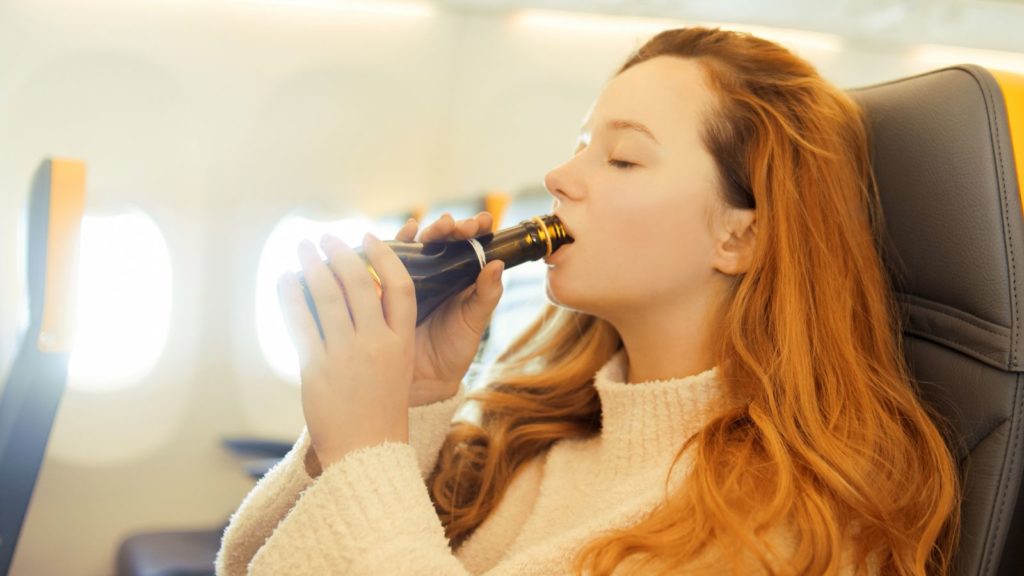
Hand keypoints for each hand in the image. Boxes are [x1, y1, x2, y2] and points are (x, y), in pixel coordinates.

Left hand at [276, 232, 415, 468]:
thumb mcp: (397, 367)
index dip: (386, 255)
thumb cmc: (380, 409)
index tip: (370, 235)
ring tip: (302, 246)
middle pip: (359, 282)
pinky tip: (284, 278)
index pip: (400, 286)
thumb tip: (359, 292)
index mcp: (402, 343)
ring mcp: (346, 355)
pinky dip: (290, 294)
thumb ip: (384, 332)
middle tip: (324, 235)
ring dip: (311, 263)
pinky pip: (300, 321)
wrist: (366, 452)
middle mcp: (376, 344)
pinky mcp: (316, 368)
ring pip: (327, 294)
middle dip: (339, 251)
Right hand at [395, 212, 504, 406]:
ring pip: (422, 243)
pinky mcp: (392, 284)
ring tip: (441, 226)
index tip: (481, 222)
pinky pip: (394, 258)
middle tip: (460, 226)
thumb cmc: (454, 349)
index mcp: (464, 277)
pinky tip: (408, 230)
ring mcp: (416, 276)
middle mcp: (440, 272)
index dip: (476, 229)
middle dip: (453, 226)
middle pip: (445, 238)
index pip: (472, 245)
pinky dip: (401, 239)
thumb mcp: (475, 322)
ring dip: (431, 229)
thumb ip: (487, 294)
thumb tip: (498, 263)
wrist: (424, 378)